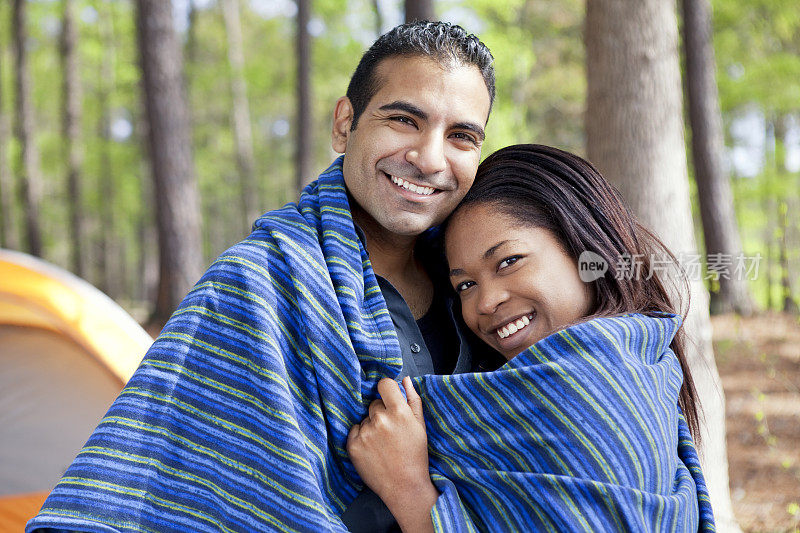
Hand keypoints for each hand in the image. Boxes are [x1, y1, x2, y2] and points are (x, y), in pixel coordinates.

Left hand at [347, 377, 436, 531]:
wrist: (404, 486)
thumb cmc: (415, 455)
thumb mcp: (420, 425)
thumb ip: (413, 399)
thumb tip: (405, 380)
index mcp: (399, 412)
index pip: (384, 384)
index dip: (387, 390)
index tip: (389, 398)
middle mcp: (380, 420)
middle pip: (375, 404)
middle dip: (382, 413)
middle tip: (391, 431)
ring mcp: (365, 433)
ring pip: (365, 418)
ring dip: (371, 426)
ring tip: (383, 444)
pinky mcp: (353, 446)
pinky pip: (354, 430)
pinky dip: (361, 437)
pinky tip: (373, 449)